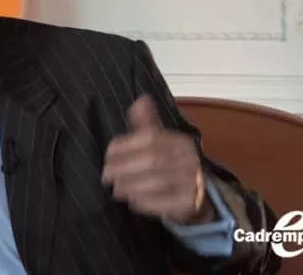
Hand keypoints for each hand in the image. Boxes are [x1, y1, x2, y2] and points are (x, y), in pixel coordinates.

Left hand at [101, 95, 211, 224]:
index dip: (126, 144)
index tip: (108, 152)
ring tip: (116, 189)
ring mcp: (192, 182)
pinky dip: (145, 202)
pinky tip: (132, 201)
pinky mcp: (190, 203)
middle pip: (153, 161)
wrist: (197, 191)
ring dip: (131, 186)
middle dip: (124, 168)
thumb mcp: (160, 140)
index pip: (151, 138)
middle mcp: (188, 159)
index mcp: (179, 141)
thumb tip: (140, 99)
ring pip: (158, 183)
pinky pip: (165, 204)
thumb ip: (146, 123)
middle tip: (106, 174)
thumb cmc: (170, 162)